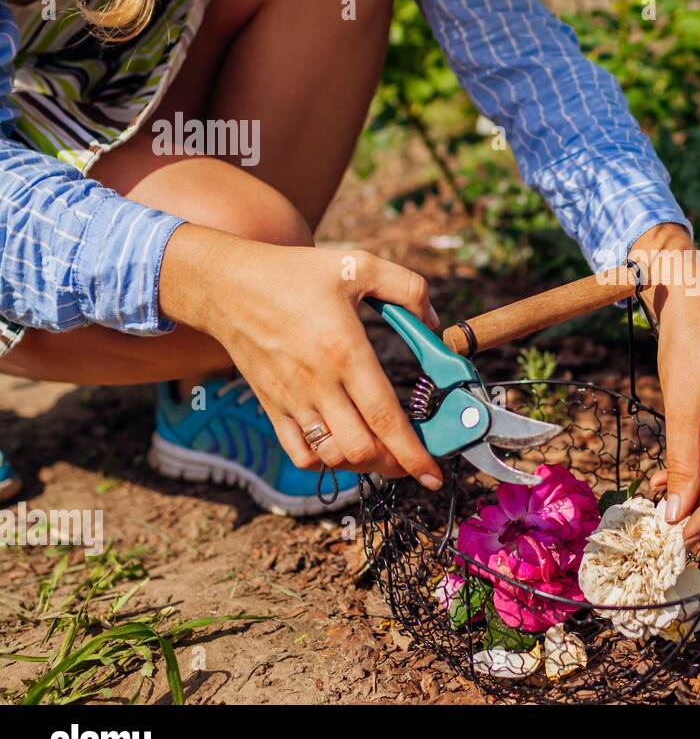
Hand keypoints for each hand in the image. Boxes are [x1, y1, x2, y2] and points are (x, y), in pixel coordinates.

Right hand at [159, 224, 442, 486]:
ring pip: (333, 457)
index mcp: (345, 352)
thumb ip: (408, 289)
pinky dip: (326, 461)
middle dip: (395, 461)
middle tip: (413, 455)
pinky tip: (343, 445)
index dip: (413, 452)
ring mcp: (292, 400)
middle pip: (361, 450)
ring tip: (383, 450)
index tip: (433, 474)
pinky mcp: (272, 407)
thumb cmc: (294, 273)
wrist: (226, 285)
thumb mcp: (359, 264)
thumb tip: (434, 324)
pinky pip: (300, 454)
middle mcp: (318, 384)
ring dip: (363, 463)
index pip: (384, 417)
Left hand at [635, 225, 699, 543]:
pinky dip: (699, 465)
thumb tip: (677, 513)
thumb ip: (682, 463)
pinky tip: (668, 479)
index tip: (681, 537)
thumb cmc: (687, 346)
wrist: (691, 302)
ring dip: (698, 487)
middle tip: (673, 532)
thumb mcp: (680, 409)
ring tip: (663, 505)